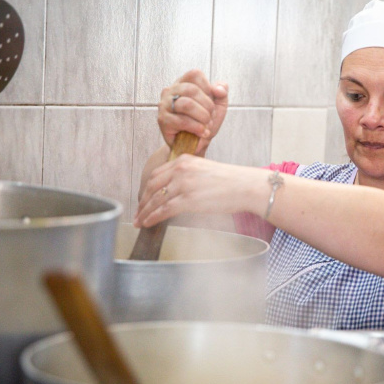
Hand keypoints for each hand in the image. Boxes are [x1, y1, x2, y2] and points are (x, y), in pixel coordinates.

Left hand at [133, 155, 267, 227]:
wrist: (245, 186)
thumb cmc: (232, 181)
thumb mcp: (206, 170)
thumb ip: (190, 176)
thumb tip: (179, 192)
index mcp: (185, 160)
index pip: (157, 174)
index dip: (147, 188)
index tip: (144, 198)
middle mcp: (181, 169)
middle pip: (152, 186)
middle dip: (142, 201)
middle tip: (138, 212)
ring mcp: (183, 184)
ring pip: (156, 199)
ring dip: (144, 211)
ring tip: (139, 221)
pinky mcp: (188, 199)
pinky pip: (163, 210)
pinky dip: (152, 217)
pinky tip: (147, 222)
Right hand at [158, 69, 228, 156]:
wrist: (195, 145)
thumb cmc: (204, 122)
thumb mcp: (218, 106)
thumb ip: (222, 92)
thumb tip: (219, 89)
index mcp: (182, 83)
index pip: (195, 74)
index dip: (208, 88)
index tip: (211, 103)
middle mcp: (170, 91)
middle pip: (191, 90)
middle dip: (207, 106)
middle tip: (210, 118)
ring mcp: (164, 105)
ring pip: (186, 104)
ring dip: (202, 117)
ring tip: (206, 125)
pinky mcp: (163, 120)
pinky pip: (182, 121)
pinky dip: (197, 127)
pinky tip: (202, 132)